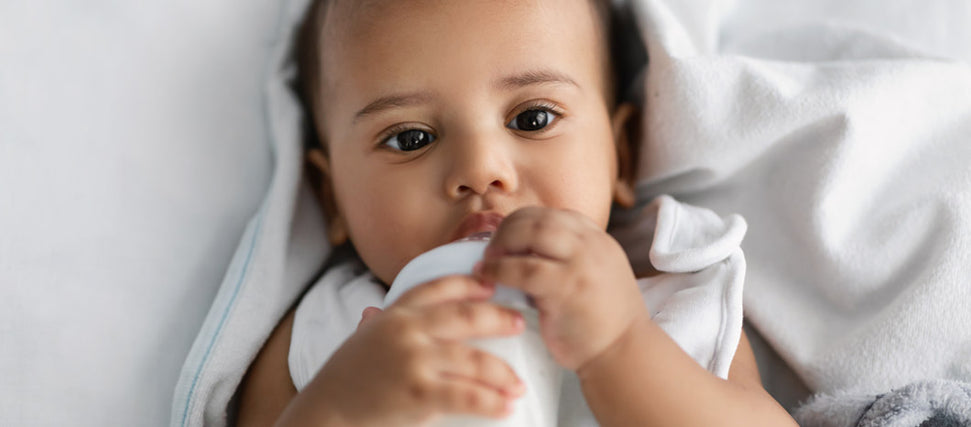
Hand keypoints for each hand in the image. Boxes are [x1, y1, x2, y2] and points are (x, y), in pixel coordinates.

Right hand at [306, 275, 526, 425]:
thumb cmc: (344, 380)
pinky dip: (492, 401)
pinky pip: (467, 395)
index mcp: (395, 314)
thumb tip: (372, 313)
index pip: (437, 287)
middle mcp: (406, 330)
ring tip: (518, 384)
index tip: (492, 285)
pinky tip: (506, 406)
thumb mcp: (360, 341)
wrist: (324, 413)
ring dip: (503, 373)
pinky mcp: (419, 392)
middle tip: (520, 324)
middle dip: (499, 318)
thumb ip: (375, 325)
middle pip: (466, 316)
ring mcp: (414, 359)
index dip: (469, 283)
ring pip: (473, 360)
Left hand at [474, 207, 645, 371]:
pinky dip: (499, 270)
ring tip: (487, 261)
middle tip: (491, 250)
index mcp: (598, 240)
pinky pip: (524, 268)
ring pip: (531, 233)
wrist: (624, 353)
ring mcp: (581, 263)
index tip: (506, 239)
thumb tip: (520, 250)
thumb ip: (568, 258)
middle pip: (539, 218)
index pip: (554, 215)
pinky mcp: (567, 286)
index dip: (524, 223)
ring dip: (501, 244)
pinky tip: (487, 277)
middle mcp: (591, 244)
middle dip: (508, 229)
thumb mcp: (594, 275)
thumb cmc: (602, 321)